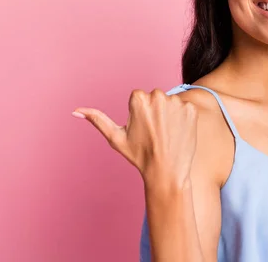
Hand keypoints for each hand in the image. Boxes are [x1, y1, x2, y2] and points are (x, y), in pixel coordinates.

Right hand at [73, 88, 198, 188]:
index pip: (138, 98)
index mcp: (138, 98)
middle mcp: (158, 95)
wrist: (167, 171)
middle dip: (154, 112)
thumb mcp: (115, 138)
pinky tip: (178, 133)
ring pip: (169, 103)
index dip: (139, 114)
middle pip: (154, 98)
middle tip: (154, 133)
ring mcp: (176, 102)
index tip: (142, 129)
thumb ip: (97, 120)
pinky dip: (182, 119)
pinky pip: (184, 109)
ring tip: (166, 134)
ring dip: (168, 115)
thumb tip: (76, 111)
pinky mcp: (191, 109)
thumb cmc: (139, 156)